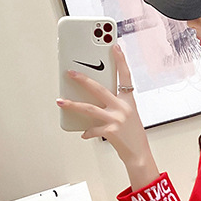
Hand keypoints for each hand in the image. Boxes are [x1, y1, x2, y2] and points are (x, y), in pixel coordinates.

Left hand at [57, 44, 158, 189]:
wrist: (139, 153)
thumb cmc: (133, 134)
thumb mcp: (128, 115)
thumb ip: (114, 104)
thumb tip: (93, 99)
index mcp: (128, 100)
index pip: (125, 76)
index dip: (120, 61)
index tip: (114, 46)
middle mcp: (123, 107)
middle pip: (99, 89)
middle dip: (83, 79)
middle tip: (70, 72)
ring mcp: (117, 119)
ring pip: (89, 108)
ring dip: (73, 105)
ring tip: (61, 101)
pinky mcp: (111, 131)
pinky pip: (93, 129)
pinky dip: (87, 131)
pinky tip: (83, 133)